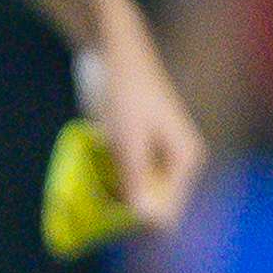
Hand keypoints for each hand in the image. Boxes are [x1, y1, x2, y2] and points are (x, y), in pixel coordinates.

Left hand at [74, 10, 208, 232]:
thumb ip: (136, 179)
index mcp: (184, 161)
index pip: (168, 213)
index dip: (137, 222)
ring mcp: (153, 157)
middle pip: (151, 206)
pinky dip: (105, 182)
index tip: (105, 221)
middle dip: (122, 211)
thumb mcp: (127, 138)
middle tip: (91, 208)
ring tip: (88, 188)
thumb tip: (148, 223)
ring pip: (134, 194)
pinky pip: (122, 179)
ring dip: (110, 198)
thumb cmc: (124, 90)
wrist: (112, 49)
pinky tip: (89, 176)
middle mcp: (175, 163)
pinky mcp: (134, 151)